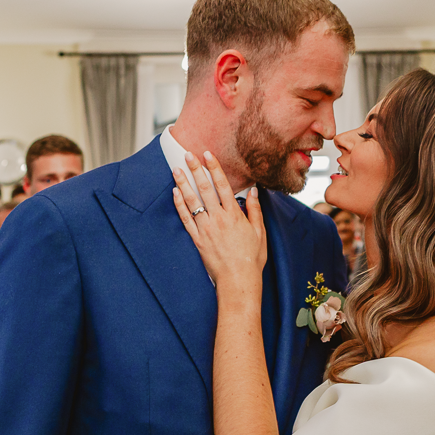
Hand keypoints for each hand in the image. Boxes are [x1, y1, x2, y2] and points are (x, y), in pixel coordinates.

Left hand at [172, 151, 266, 290]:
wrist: (238, 280)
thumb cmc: (251, 258)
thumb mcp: (259, 232)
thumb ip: (255, 210)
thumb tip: (254, 191)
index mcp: (234, 215)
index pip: (223, 185)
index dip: (214, 168)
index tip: (207, 154)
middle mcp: (218, 219)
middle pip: (205, 189)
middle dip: (196, 170)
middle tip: (188, 155)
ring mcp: (205, 229)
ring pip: (192, 202)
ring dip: (184, 183)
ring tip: (176, 169)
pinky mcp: (197, 239)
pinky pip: (185, 219)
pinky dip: (179, 205)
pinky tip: (175, 193)